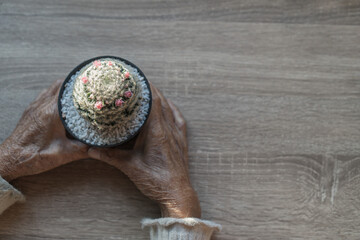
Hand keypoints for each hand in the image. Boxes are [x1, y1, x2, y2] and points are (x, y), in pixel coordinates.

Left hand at [0, 79, 88, 180]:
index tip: (92, 84)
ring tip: (78, 93)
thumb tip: (101, 145)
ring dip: (64, 88)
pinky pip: (45, 94)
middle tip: (88, 88)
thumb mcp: (64, 154)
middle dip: (75, 84)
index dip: (80, 85)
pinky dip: (55, 93)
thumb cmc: (34, 157)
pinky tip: (62, 102)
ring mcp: (35, 106)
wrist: (11, 159)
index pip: (67, 90)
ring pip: (52, 88)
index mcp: (51, 113)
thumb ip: (84, 148)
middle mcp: (42, 105)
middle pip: (60, 84)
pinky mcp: (31, 110)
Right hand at [88, 84, 200, 217]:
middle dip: (150, 90)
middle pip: (161, 102)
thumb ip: (110, 156)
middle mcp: (169, 130)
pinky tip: (168, 105)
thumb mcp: (130, 167)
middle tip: (138, 82)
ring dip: (161, 98)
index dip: (146, 88)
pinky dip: (172, 109)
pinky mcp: (182, 141)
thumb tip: (90, 149)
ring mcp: (177, 135)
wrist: (177, 193)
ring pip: (170, 109)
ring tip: (150, 90)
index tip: (136, 79)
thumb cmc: (155, 181)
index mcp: (157, 132)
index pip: (153, 102)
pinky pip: (179, 119)